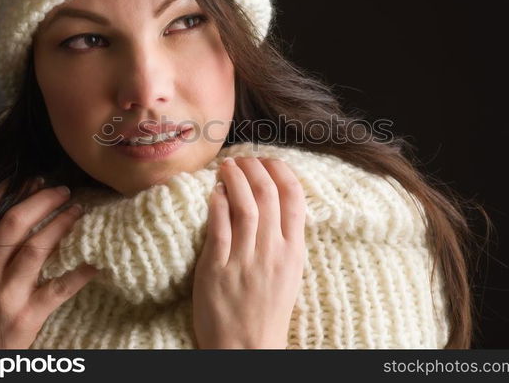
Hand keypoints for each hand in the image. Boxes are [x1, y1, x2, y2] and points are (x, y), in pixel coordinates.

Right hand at [0, 178, 97, 348]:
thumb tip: (5, 211)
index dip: (10, 194)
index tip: (33, 179)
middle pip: (14, 225)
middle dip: (41, 202)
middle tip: (63, 190)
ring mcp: (8, 294)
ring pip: (36, 249)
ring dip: (61, 226)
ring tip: (79, 211)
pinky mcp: (27, 315)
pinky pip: (59, 288)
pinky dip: (80, 273)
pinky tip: (96, 262)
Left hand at [192, 156, 306, 348]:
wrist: (247, 348)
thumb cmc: (268, 311)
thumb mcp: (288, 273)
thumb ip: (284, 239)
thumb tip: (274, 202)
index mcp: (294, 252)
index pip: (294, 198)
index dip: (281, 172)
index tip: (269, 160)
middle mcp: (272, 252)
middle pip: (267, 195)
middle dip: (255, 168)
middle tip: (243, 159)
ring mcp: (245, 260)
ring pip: (243, 206)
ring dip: (235, 179)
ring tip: (227, 167)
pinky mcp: (217, 269)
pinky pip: (219, 228)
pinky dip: (217, 205)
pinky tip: (214, 192)